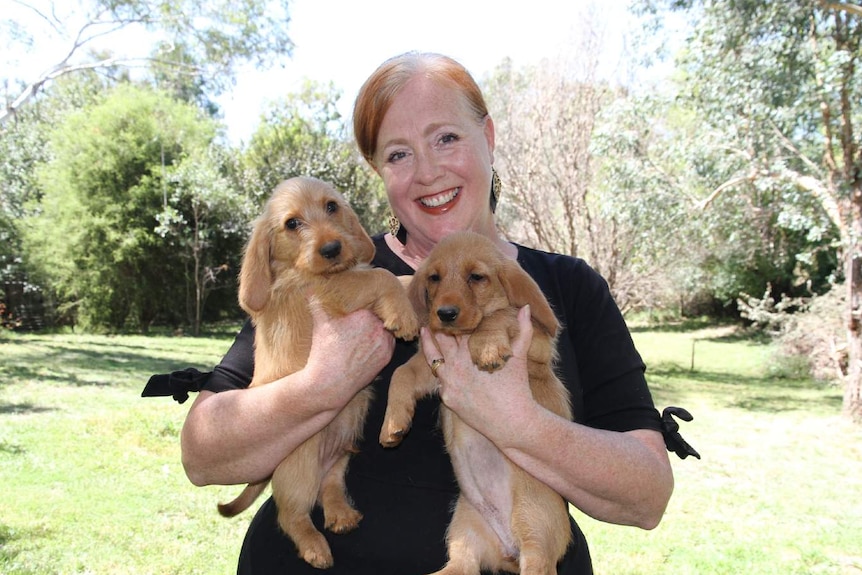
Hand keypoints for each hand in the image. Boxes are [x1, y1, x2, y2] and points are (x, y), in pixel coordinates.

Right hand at [305, 297, 395, 397]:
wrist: (330, 383)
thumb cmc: (324, 352)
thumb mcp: (320, 324)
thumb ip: (318, 302)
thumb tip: (309, 288)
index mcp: (366, 315)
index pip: (373, 302)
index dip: (367, 303)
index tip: (360, 306)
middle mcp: (380, 328)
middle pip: (381, 315)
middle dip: (374, 315)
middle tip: (364, 317)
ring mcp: (385, 344)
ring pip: (386, 329)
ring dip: (379, 328)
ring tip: (366, 330)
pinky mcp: (386, 358)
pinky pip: (388, 343)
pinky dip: (381, 341)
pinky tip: (369, 343)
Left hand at [421, 305, 537, 439]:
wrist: (512, 422)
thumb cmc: (517, 387)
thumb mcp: (520, 356)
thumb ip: (523, 329)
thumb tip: (526, 307)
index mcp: (472, 351)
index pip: (457, 329)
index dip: (454, 320)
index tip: (451, 312)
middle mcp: (457, 365)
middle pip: (441, 340)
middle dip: (438, 328)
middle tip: (434, 316)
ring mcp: (449, 382)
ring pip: (432, 358)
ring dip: (428, 344)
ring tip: (424, 331)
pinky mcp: (448, 398)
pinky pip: (439, 381)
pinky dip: (439, 371)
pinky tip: (437, 363)